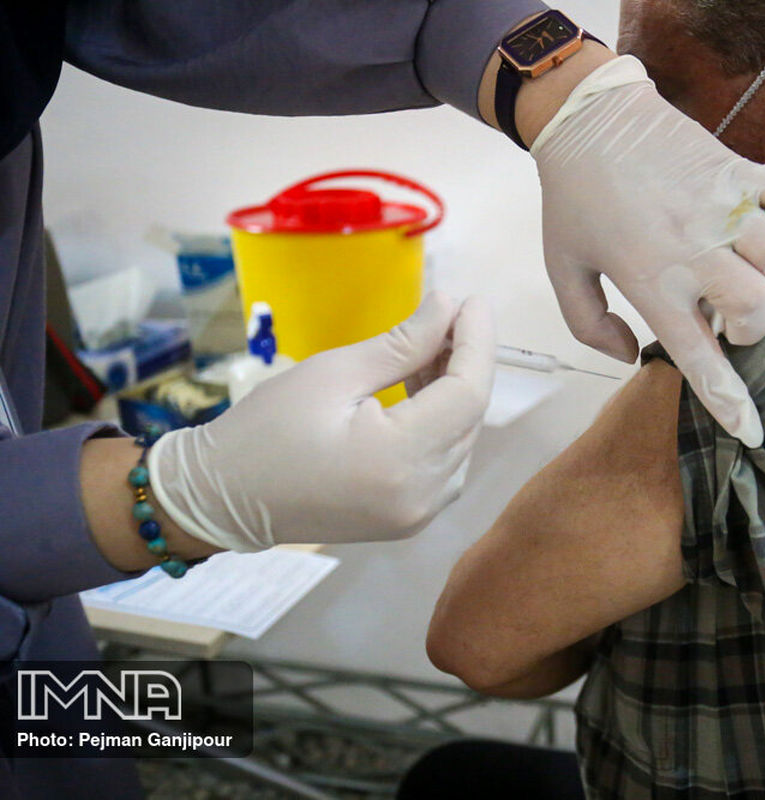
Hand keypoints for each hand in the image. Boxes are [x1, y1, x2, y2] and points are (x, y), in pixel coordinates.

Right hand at [148, 293, 495, 551]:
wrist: (221, 499)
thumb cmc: (266, 430)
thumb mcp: (334, 373)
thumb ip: (402, 343)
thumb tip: (449, 305)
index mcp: (398, 460)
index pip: (467, 394)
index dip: (477, 342)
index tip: (473, 300)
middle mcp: (420, 496)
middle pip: (469, 417)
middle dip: (465, 362)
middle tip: (445, 315)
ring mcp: (418, 513)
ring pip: (461, 439)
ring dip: (452, 391)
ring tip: (424, 348)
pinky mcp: (408, 518)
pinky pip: (443, 462)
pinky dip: (438, 423)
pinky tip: (416, 388)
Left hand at [531, 56, 764, 447]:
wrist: (588, 117)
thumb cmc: (573, 198)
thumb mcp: (562, 269)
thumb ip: (589, 324)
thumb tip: (631, 357)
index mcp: (649, 279)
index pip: (698, 353)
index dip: (727, 398)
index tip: (751, 430)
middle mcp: (693, 248)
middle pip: (757, 308)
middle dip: (752, 328)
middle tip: (730, 320)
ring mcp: (723, 206)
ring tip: (747, 274)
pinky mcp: (741, 171)